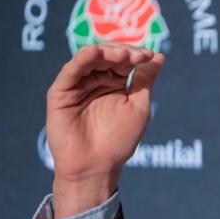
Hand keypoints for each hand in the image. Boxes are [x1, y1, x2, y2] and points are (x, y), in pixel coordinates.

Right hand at [45, 43, 163, 218]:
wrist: (97, 166)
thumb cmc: (119, 140)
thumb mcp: (138, 106)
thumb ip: (144, 80)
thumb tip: (159, 56)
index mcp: (114, 83)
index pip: (124, 60)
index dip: (136, 55)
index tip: (150, 56)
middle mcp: (95, 81)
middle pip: (107, 55)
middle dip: (123, 52)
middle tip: (138, 55)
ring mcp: (77, 85)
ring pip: (89, 58)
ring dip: (107, 52)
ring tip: (124, 55)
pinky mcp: (60, 92)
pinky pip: (70, 71)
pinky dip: (82, 59)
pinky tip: (95, 52)